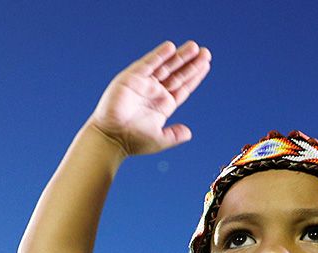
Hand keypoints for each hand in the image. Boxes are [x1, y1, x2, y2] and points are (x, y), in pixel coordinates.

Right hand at [88, 40, 211, 156]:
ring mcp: (144, 84)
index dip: (195, 76)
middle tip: (206, 52)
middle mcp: (154, 92)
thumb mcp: (159, 139)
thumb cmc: (132, 141)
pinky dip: (159, 55)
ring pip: (165, 66)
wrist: (111, 139)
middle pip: (177, 73)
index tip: (206, 65)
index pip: (183, 86)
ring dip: (179, 56)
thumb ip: (174, 135)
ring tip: (194, 47)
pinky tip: (170, 47)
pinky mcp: (132, 78)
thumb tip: (189, 133)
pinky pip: (148, 64)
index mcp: (163, 104)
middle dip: (191, 63)